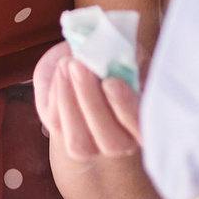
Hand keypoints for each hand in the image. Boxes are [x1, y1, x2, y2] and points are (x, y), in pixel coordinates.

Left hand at [33, 41, 143, 164]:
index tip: (110, 82)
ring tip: (66, 64)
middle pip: (110, 141)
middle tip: (80, 66)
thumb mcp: (125, 53)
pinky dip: (56, 93)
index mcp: (141, 122)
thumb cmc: (110, 58)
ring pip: (79, 140)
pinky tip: (60, 70)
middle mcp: (120, 142)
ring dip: (70, 99)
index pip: (140, 127)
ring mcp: (89, 145)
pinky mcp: (60, 133)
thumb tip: (127, 55)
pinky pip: (57, 122)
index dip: (126, 107)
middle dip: (92, 102)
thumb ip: (131, 57)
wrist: (76, 60)